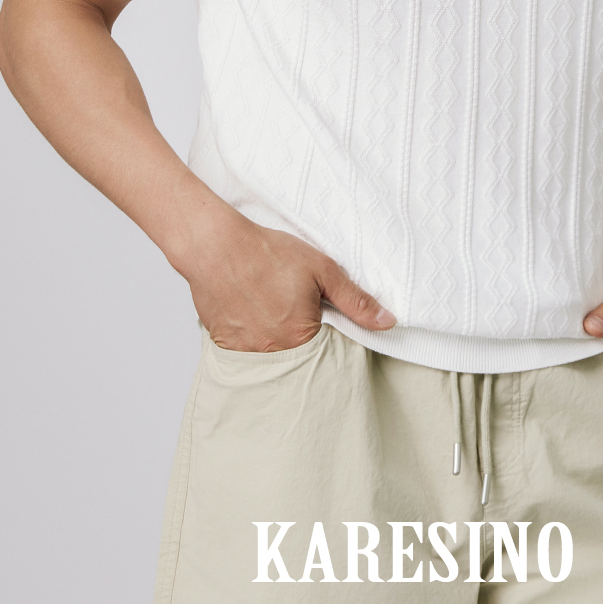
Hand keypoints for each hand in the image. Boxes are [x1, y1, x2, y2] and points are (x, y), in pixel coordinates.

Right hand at [178, 199, 396, 352]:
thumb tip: (387, 322)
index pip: (328, 353)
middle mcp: (273, 352)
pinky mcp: (224, 347)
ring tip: (270, 306)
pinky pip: (246, 353)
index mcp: (301, 336)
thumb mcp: (321, 269)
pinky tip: (251, 311)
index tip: (320, 317)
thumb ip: (355, 300)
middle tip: (289, 306)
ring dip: (275, 338)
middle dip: (300, 337)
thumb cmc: (267, 253)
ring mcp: (246, 353)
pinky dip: (252, 337)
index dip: (327, 334)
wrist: (215, 246)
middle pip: (298, 357)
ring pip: (272, 356)